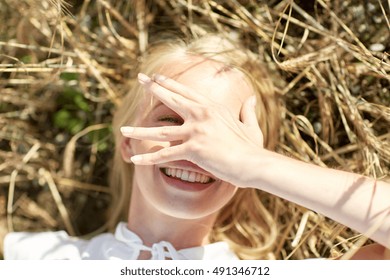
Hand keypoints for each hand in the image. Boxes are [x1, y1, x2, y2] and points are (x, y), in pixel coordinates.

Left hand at [120, 73, 263, 185]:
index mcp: (212, 107)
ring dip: (139, 129)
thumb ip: (248, 111)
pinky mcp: (192, 149)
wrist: (254, 164)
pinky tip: (134, 160)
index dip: (170, 84)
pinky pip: (165, 154)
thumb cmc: (252, 147)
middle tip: (139, 79)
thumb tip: (252, 99)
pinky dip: (148, 158)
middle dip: (153, 88)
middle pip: (172, 98)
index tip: (157, 77)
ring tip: (122, 129)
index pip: (187, 92)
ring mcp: (196, 131)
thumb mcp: (251, 125)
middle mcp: (201, 114)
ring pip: (160, 130)